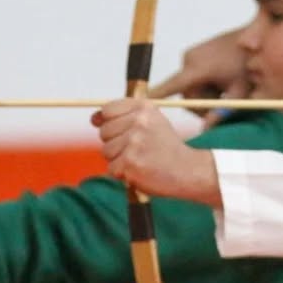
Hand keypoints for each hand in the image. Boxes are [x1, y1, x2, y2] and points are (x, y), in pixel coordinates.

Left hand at [94, 97, 220, 205]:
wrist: (189, 170)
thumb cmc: (167, 148)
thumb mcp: (152, 122)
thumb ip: (123, 117)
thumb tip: (93, 118)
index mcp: (144, 108)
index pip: (107, 110)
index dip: (111, 123)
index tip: (123, 132)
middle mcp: (139, 122)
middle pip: (104, 132)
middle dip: (116, 143)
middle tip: (139, 149)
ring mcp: (134, 142)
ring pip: (106, 151)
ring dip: (119, 160)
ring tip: (141, 160)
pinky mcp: (130, 162)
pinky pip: (112, 168)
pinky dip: (123, 174)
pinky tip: (141, 171)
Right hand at [149, 26, 249, 127]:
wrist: (257, 40)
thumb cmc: (250, 68)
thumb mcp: (239, 94)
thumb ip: (222, 113)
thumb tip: (205, 129)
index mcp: (197, 69)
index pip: (169, 87)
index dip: (155, 97)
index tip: (138, 103)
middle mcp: (189, 60)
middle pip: (185, 95)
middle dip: (202, 103)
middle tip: (224, 101)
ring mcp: (191, 54)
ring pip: (190, 87)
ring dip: (206, 93)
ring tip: (226, 86)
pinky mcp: (195, 53)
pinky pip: (193, 76)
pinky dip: (206, 82)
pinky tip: (223, 78)